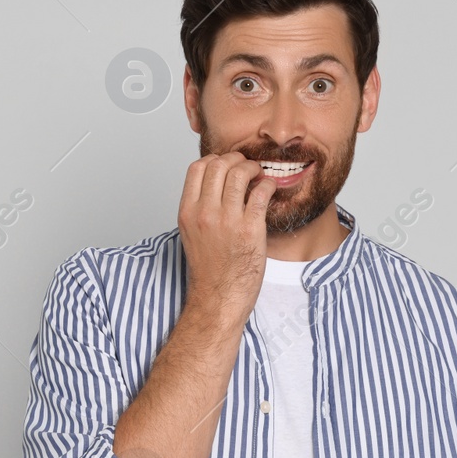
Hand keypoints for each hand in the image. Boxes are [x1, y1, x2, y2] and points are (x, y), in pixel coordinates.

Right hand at [178, 151, 275, 324]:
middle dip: (236, 159)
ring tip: (258, 175)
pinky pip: (261, 192)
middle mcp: (205, 213)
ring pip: (239, 173)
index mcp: (187, 212)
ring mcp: (227, 221)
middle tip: (246, 166)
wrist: (219, 298)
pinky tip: (269, 189)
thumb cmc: (209, 269)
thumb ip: (199, 207)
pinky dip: (268, 184)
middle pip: (219, 165)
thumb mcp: (192, 232)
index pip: (197, 167)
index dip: (215, 159)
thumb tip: (215, 183)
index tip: (226, 165)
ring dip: (253, 168)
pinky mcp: (250, 229)